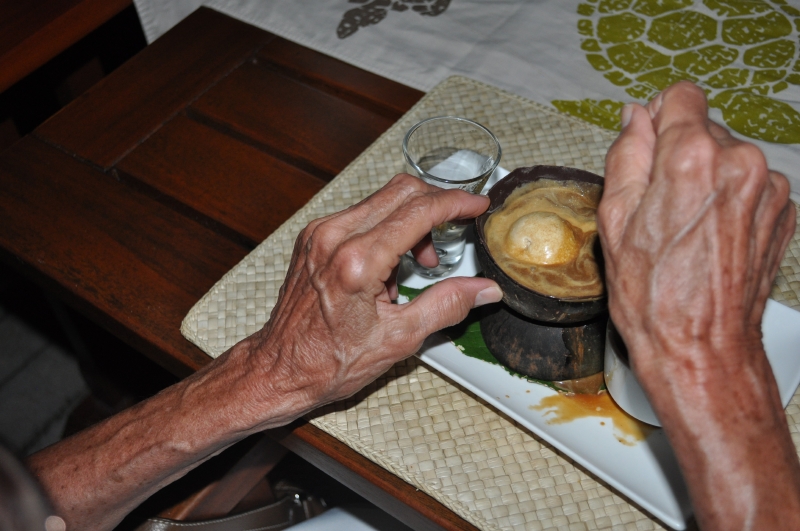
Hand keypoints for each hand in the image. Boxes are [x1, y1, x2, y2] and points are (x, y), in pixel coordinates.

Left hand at [239, 173, 501, 420]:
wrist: (280, 369)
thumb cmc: (330, 361)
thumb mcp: (399, 339)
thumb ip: (447, 306)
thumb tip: (484, 289)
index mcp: (356, 262)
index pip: (418, 211)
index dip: (456, 203)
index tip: (478, 204)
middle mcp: (333, 237)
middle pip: (400, 192)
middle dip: (436, 205)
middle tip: (456, 229)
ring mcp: (319, 233)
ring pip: (381, 200)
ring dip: (411, 220)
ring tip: (419, 264)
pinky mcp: (312, 237)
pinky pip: (361, 214)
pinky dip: (386, 229)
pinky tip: (388, 267)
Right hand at [599, 81, 794, 385]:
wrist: (702, 347)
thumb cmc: (654, 295)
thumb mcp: (614, 219)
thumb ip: (625, 155)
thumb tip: (634, 118)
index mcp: (691, 159)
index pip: (681, 95)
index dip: (657, 119)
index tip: (648, 150)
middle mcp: (739, 163)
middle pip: (704, 128)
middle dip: (678, 155)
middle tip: (660, 206)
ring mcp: (768, 187)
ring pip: (728, 155)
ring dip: (706, 177)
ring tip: (687, 227)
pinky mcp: (782, 209)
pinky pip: (748, 182)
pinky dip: (729, 198)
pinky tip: (710, 236)